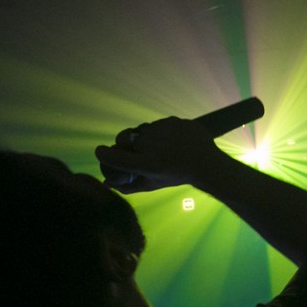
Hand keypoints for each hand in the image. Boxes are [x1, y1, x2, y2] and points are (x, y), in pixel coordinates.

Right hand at [95, 117, 223, 193]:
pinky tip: (172, 141)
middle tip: (133, 149)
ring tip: (162, 147)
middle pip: (125, 138)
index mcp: (148, 164)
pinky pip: (158, 125)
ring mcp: (163, 130)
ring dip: (146, 137)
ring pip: (142, 130)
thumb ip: (130, 185)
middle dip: (125, 143)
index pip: (116, 158)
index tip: (100, 151)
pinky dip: (161, 132)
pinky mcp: (172, 120)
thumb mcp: (154, 183)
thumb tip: (108, 183)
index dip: (104, 154)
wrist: (207, 163)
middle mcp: (153, 146)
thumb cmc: (177, 175)